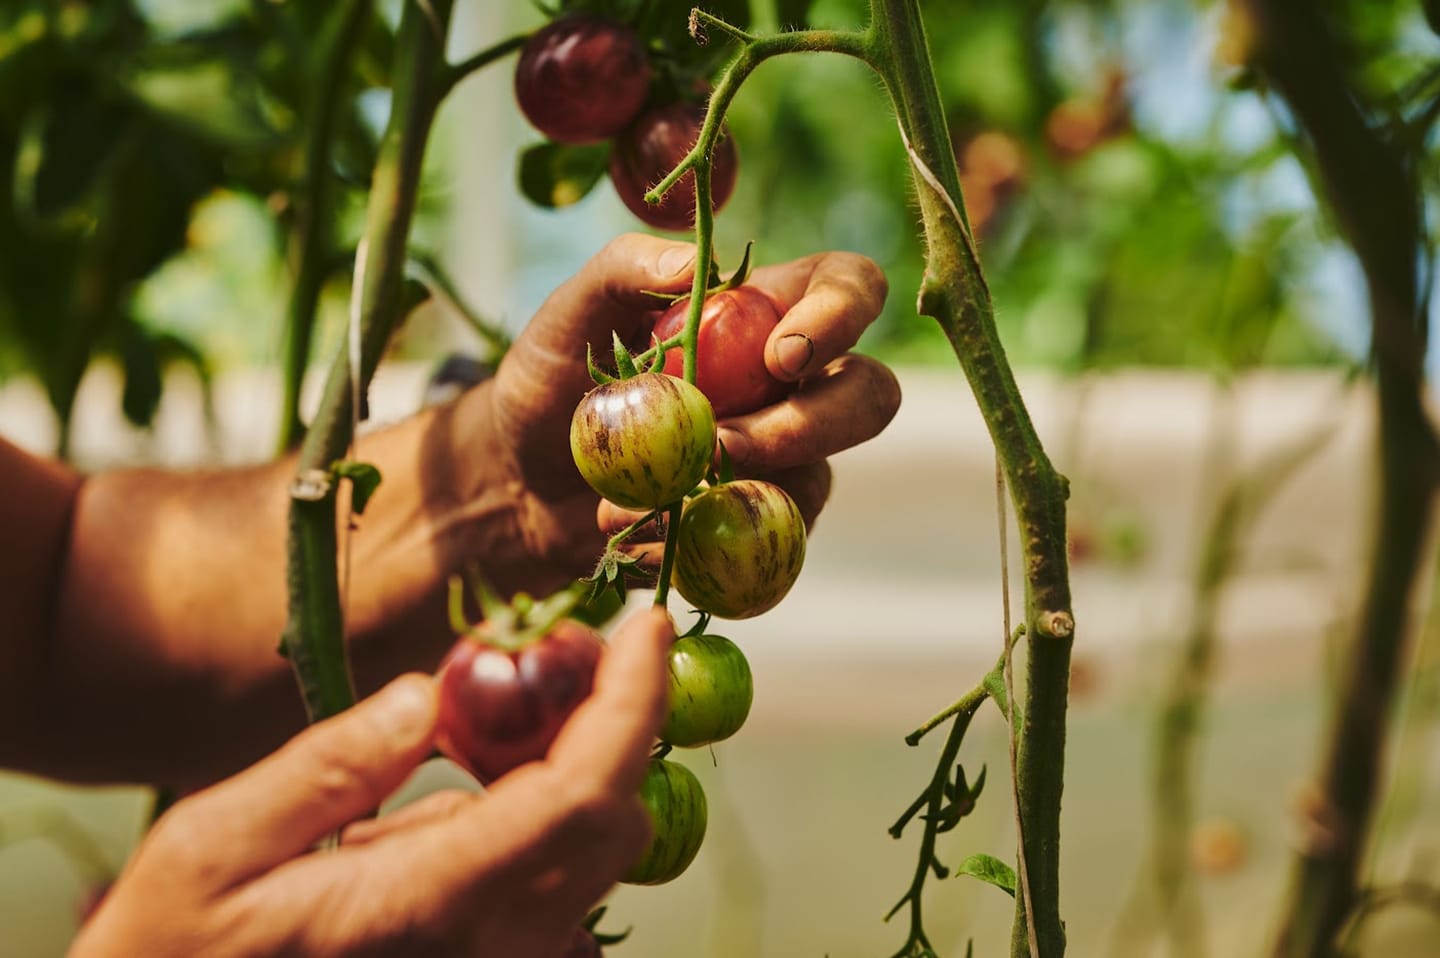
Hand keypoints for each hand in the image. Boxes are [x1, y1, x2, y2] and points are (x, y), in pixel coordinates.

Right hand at [70, 609, 674, 957]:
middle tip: (553, 655)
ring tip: (475, 728)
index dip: (631, 702)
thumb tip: (428, 694)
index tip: (645, 628)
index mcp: (429, 902)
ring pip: (587, 857)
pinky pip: (548, 893)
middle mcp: (490, 948)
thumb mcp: (215, 848)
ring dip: (564, 771)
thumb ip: (332, 765)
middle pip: (613, 824)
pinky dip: (532, 826)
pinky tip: (445, 809)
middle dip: (610, 723)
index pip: (582, 793)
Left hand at [477, 233, 899, 590]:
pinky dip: (704, 542)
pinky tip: (644, 538)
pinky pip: (768, 543)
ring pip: (822, 479)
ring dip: (740, 492)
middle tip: (726, 444)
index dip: (841, 315)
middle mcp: (788, 385)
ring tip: (651, 500)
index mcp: (764, 312)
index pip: (849, 287)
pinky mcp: (755, 525)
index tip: (781, 356)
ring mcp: (779, 460)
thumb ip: (626, 268)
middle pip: (870, 395)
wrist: (520, 482)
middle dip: (814, 424)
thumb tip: (696, 265)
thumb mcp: (571, 312)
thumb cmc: (553, 382)